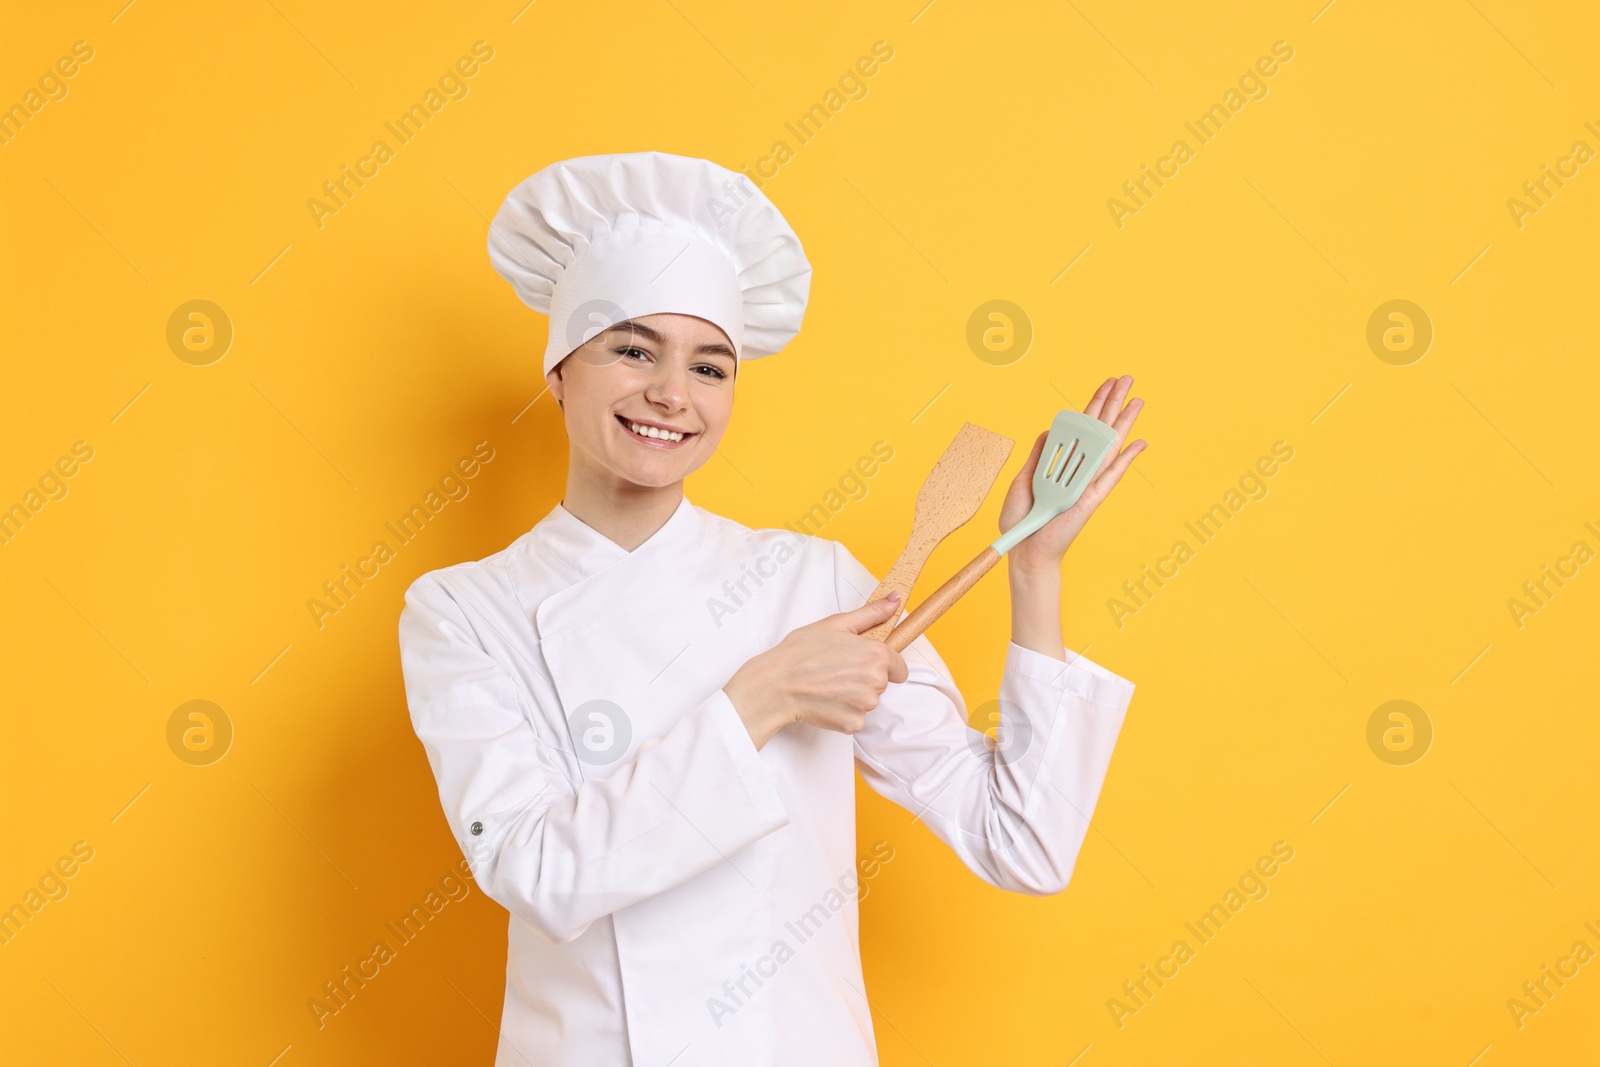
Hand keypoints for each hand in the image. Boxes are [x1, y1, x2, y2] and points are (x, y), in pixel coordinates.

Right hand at [724, 594, 909, 748]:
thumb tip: (894, 600)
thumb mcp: (836, 624)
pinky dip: (843, 712)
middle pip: (881, 683)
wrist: (776, 684)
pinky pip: (856, 718)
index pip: (899, 667)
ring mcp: (865, 705)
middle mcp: (876, 681)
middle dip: (864, 678)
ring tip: (828, 684)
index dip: (881, 664)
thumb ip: (871, 614)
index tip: (862, 663)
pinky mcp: (853, 724)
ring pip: (868, 701)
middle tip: (836, 670)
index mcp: (876, 655)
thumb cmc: (801, 652)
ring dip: (853, 695)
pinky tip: (826, 700)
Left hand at [1001, 374, 1147, 574]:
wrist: (1022, 548)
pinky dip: (1126, 459)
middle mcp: (1079, 471)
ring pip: (1110, 446)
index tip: (1103, 386)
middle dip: (1113, 403)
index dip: (1093, 406)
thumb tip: (1047, 432)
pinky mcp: (1090, 499)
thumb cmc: (1023, 520)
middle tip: (1127, 379)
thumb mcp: (1024, 479)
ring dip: (1124, 422)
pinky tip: (1139, 443)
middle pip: (1100, 430)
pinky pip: (1110, 475)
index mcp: (1063, 465)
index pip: (1082, 429)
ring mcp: (1088, 484)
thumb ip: (1039, 456)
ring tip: (1137, 398)